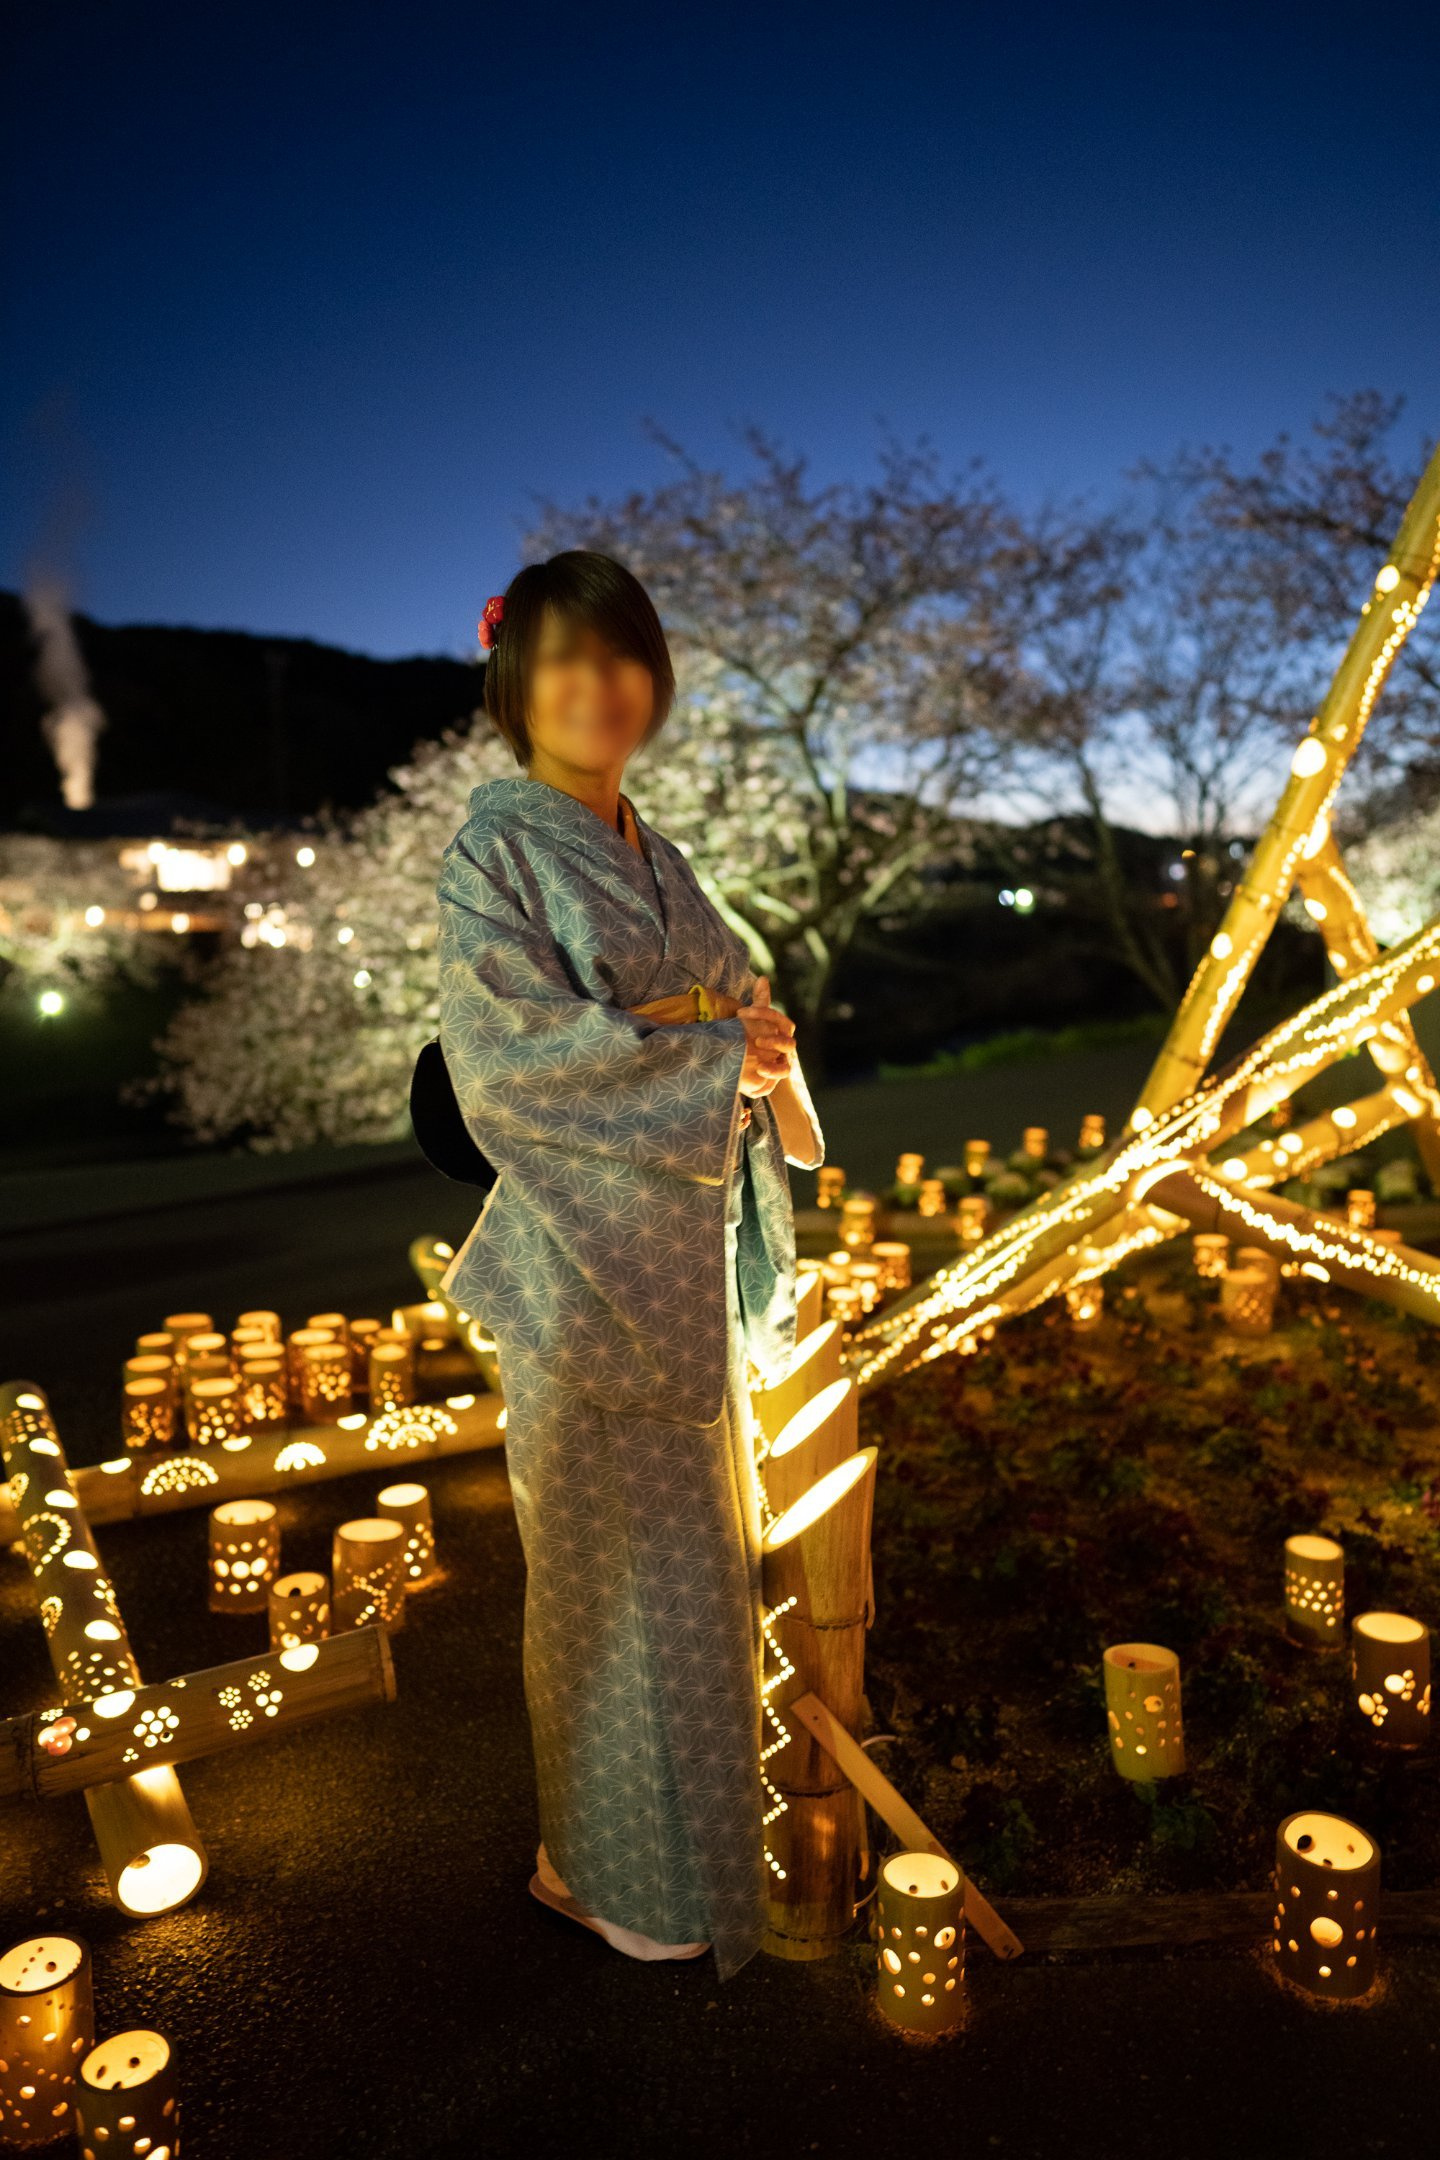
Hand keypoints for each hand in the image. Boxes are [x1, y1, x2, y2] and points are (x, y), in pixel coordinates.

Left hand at [737, 976, 795, 1098]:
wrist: (737, 1066)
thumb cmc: (747, 1039)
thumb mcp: (752, 1020)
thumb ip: (760, 1001)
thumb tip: (763, 978)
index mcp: (780, 1033)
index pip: (782, 1022)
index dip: (765, 1015)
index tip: (742, 1012)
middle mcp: (784, 1047)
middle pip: (788, 1040)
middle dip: (773, 1037)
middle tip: (754, 1037)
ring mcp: (781, 1062)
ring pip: (788, 1056)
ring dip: (774, 1050)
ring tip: (757, 1047)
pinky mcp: (775, 1077)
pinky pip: (781, 1073)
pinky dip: (773, 1070)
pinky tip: (760, 1068)